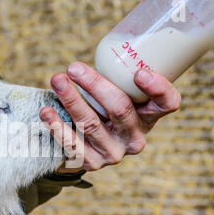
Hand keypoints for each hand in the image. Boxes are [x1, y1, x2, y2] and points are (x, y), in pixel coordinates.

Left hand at [39, 62, 180, 171]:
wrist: (87, 147)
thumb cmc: (103, 110)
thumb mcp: (117, 95)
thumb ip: (116, 78)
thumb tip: (95, 51)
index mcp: (149, 117)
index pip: (167, 104)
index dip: (158, 88)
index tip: (139, 72)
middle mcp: (135, 138)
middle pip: (120, 109)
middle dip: (95, 85)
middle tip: (73, 68)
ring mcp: (114, 153)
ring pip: (91, 124)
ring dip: (71, 100)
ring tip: (57, 81)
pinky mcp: (91, 163)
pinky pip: (73, 145)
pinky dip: (57, 126)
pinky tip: (46, 112)